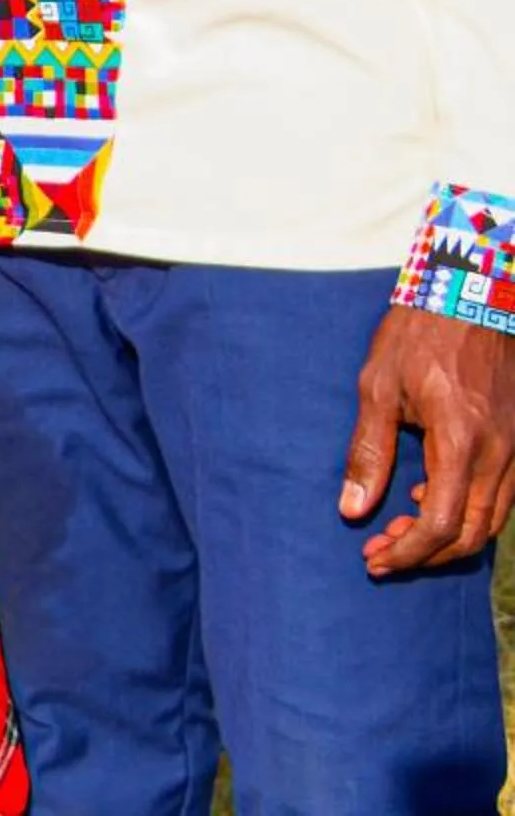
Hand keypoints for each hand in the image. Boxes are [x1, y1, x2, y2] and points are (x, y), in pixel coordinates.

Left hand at [340, 304, 514, 574]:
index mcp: (462, 442)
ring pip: (492, 520)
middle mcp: (500, 455)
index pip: (442, 524)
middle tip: (380, 551)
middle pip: (473, 534)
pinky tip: (429, 495)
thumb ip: (368, 451)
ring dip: (448, 536)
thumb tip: (353, 509)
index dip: (408, 551)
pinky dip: (469, 511)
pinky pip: (502, 496)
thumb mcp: (377, 387)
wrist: (471, 295)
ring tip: (399, 530)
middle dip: (425, 552)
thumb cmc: (417, 336)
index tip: (374, 558)